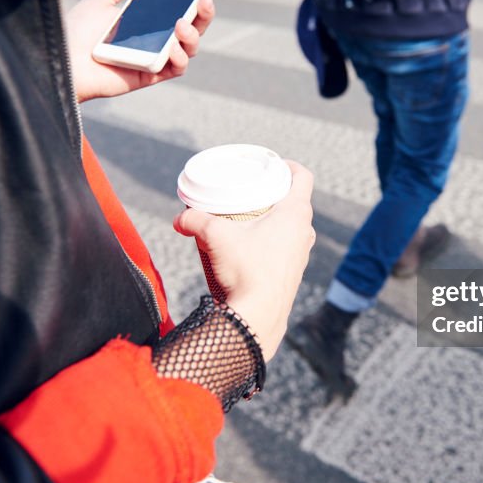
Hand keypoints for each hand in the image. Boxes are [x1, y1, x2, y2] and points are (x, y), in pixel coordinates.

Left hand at [65, 0, 215, 101]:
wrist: (63, 57)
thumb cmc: (78, 32)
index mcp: (147, 23)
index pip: (179, 10)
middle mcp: (155, 41)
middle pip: (192, 29)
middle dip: (204, 14)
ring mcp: (155, 58)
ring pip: (189, 49)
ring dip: (192, 35)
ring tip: (180, 24)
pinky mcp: (150, 75)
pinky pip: (175, 68)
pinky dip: (179, 57)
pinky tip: (173, 46)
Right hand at [173, 161, 315, 361]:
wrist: (258, 317)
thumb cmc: (246, 271)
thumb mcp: (215, 238)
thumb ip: (194, 221)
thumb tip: (178, 219)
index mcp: (295, 214)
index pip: (303, 177)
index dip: (290, 166)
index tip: (274, 165)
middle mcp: (305, 232)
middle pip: (297, 201)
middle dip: (276, 193)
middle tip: (254, 191)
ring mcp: (302, 254)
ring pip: (294, 226)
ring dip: (277, 219)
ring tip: (252, 218)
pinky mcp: (295, 273)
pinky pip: (289, 248)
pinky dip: (275, 241)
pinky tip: (255, 247)